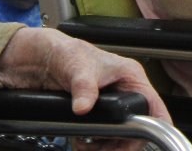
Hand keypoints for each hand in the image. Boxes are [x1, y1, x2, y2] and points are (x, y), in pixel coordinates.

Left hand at [0, 27, 167, 149]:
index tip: (137, 142)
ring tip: (90, 147)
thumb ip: (83, 87)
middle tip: (104, 148)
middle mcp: (123, 91)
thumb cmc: (64, 51)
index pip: (153, 106)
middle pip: (136, 127)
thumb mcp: (77, 67)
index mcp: (130, 76)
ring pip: (119, 136)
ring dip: (107, 146)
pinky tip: (83, 144)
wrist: (38, 59)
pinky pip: (103, 137)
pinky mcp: (95, 114)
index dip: (153, 126)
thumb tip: (84, 107)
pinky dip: (95, 145)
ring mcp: (109, 104)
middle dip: (122, 143)